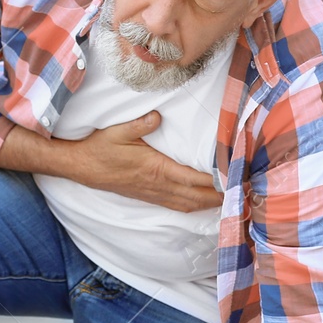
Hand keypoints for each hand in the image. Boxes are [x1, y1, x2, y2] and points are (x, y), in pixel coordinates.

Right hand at [70, 111, 222, 212]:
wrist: (80, 167)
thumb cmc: (99, 148)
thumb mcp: (117, 131)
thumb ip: (140, 124)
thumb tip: (159, 117)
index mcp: (156, 169)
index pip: (193, 177)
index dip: (216, 179)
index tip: (234, 176)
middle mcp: (158, 185)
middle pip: (197, 195)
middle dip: (220, 194)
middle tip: (242, 190)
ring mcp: (154, 194)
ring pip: (189, 203)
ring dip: (210, 202)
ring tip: (230, 198)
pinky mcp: (149, 196)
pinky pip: (177, 205)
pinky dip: (195, 205)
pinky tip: (203, 203)